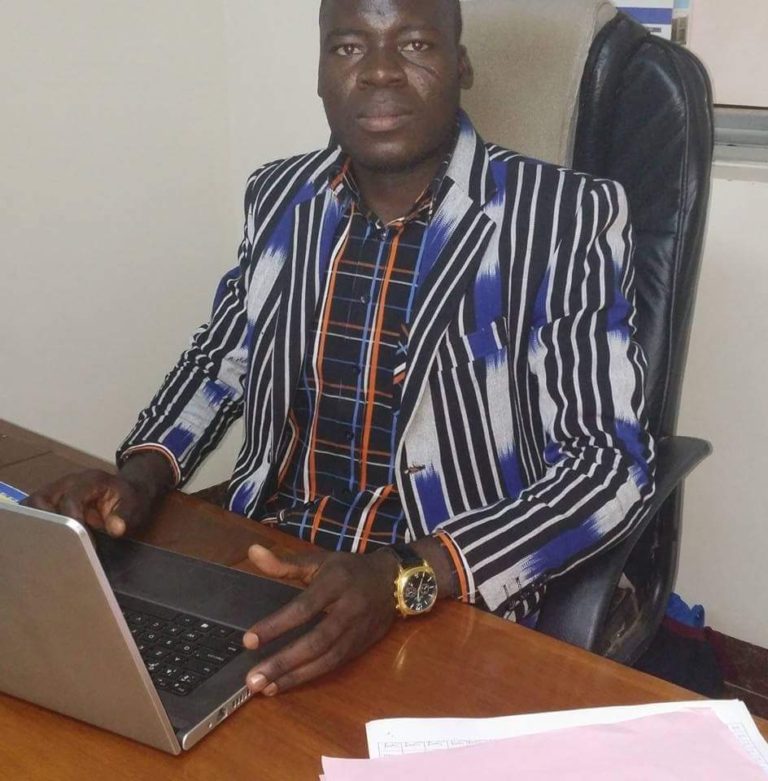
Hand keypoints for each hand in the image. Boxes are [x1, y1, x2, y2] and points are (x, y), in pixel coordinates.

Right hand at [22, 452, 174, 536]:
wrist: (126, 491)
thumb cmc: (128, 499)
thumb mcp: (134, 506)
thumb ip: (124, 516)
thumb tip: (116, 529)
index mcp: (89, 480)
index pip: (71, 499)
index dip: (71, 521)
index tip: (78, 541)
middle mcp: (67, 482)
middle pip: (41, 499)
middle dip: (44, 523)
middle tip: (54, 545)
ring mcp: (55, 490)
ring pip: (30, 504)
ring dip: (33, 524)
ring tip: (42, 545)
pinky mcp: (48, 501)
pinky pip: (31, 511)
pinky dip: (31, 524)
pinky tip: (37, 541)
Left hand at [242, 545, 399, 695]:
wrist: (394, 582)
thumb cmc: (349, 570)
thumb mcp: (319, 561)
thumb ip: (285, 563)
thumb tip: (253, 552)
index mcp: (336, 582)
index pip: (305, 607)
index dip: (278, 625)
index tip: (249, 640)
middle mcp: (349, 609)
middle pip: (316, 640)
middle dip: (284, 662)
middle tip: (253, 680)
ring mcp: (357, 631)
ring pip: (326, 659)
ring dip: (294, 677)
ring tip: (266, 688)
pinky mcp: (360, 647)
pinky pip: (333, 666)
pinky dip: (308, 677)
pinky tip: (284, 684)